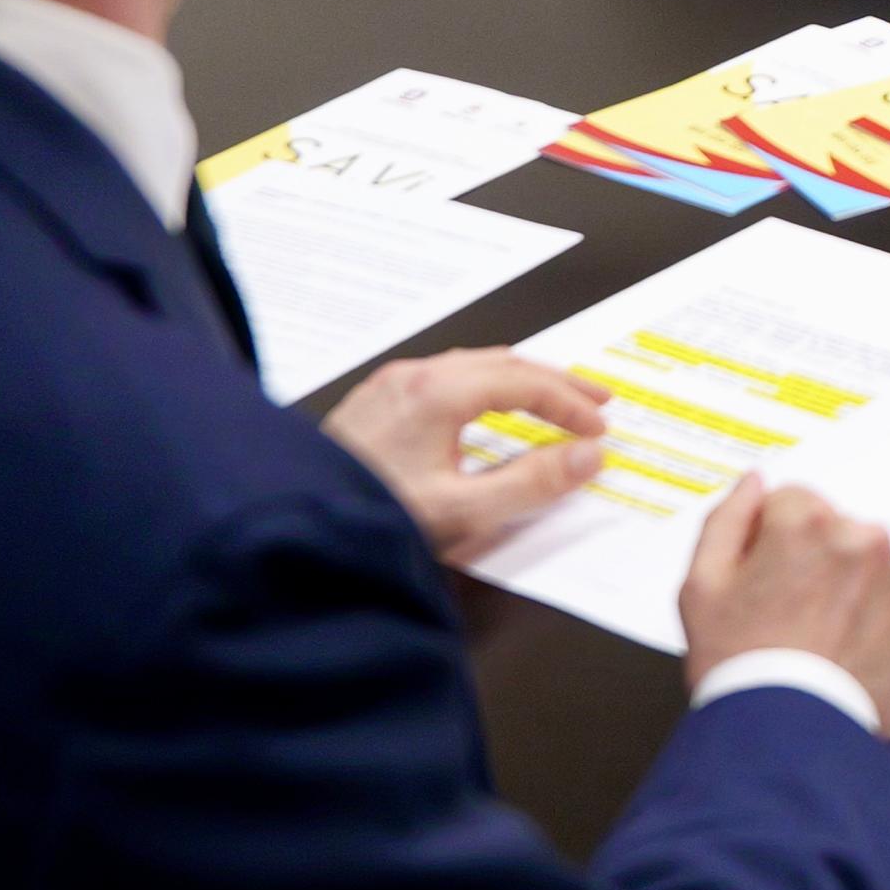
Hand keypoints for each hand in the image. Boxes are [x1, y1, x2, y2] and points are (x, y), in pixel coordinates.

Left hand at [327, 350, 608, 565]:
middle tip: (597, 401)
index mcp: (438, 392)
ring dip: (519, 380)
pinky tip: (488, 409)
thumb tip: (587, 457)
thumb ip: (531, 483)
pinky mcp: (371, 404)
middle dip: (555, 382)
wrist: (289, 526)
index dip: (571, 405)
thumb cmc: (371, 517)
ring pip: (471, 366)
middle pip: (503, 363)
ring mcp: (388, 387)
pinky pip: (442, 378)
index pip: (526, 383)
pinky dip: (484, 386)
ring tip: (552, 401)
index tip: (600, 430)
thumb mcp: (463, 512)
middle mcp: (413, 376)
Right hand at [678, 472, 889, 726]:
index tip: (766, 582)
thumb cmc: (738, 667)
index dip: (772, 542)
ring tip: (826, 641)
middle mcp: (866, 541)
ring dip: (858, 591)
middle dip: (819, 562)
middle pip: (839, 533)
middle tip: (794, 618)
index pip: (793, 504)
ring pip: (877, 568)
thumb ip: (727, 521)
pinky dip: (886, 626)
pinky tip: (854, 656)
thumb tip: (755, 483)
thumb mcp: (700, 589)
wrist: (786, 744)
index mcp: (808, 524)